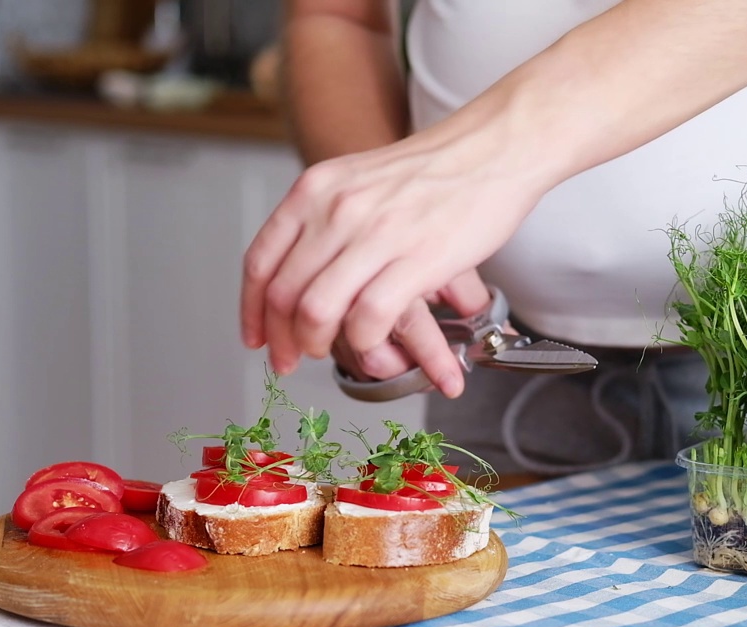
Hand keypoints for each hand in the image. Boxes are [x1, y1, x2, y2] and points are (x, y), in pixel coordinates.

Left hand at [239, 127, 545, 381]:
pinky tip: (373, 342)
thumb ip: (325, 216)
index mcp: (316, 190)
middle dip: (283, 339)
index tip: (256, 337)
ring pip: (318, 310)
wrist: (494, 147)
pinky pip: (368, 318)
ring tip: (332, 353)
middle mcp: (338, 209)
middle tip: (292, 359)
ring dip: (318, 344)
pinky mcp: (417, 258)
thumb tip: (301, 267)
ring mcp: (377, 234)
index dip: (253, 310)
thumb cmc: (435, 169)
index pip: (262, 261)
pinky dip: (363, 342)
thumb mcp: (359, 178)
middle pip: (285, 293)